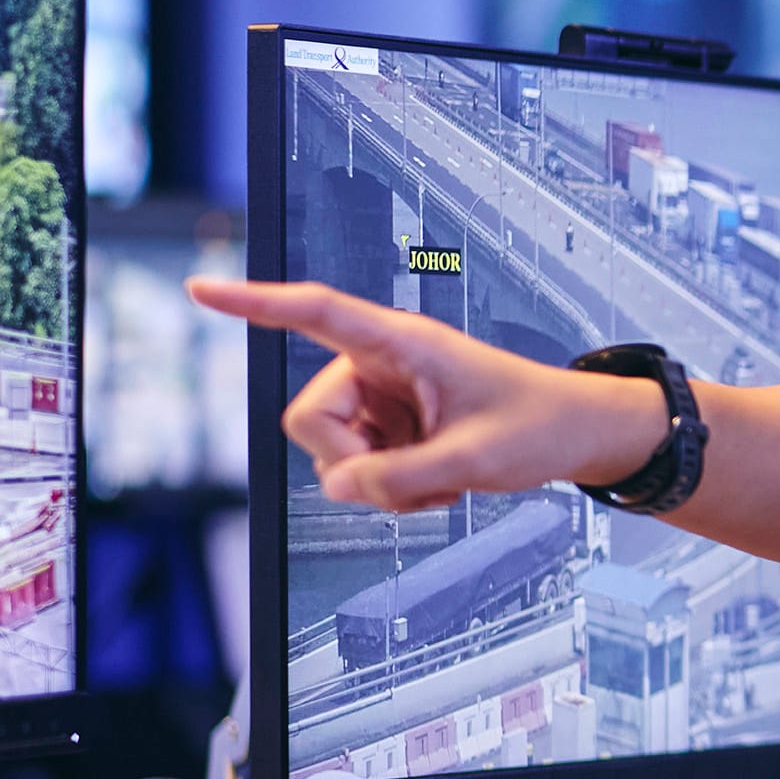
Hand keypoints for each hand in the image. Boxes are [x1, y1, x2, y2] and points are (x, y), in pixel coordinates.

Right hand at [188, 278, 666, 510]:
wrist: (576, 436)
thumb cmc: (539, 423)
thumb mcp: (472, 459)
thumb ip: (400, 477)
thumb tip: (338, 487)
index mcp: (402, 343)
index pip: (316, 312)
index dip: (255, 303)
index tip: (202, 289)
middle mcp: (383, 365)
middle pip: (311, 418)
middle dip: (351, 461)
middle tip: (413, 478)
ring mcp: (385, 400)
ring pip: (333, 452)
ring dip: (380, 481)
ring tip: (440, 479)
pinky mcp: (393, 429)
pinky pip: (360, 469)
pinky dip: (393, 488)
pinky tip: (438, 482)